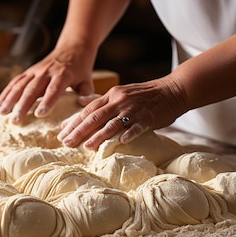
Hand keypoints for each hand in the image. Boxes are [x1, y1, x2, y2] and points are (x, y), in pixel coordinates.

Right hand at [0, 45, 96, 123]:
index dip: (47, 101)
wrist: (72, 48)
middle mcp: (47, 71)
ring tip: (1, 113)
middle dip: (22, 105)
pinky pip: (15, 82)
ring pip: (20, 85)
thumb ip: (86, 94)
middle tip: (16, 121)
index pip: (54, 89)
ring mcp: (35, 70)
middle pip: (32, 89)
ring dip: (9, 99)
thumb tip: (83, 105)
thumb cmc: (81, 69)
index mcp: (63, 75)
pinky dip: (5, 93)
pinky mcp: (28, 71)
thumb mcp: (87, 81)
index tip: (39, 115)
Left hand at [57, 76, 187, 150]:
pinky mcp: (148, 117)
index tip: (61, 132)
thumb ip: (100, 99)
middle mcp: (120, 101)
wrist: (174, 90)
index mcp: (112, 95)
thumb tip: (79, 102)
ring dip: (99, 135)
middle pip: (95, 117)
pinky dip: (129, 134)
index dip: (74, 121)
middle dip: (79, 130)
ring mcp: (134, 109)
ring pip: (113, 123)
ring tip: (86, 146)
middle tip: (66, 142)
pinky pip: (137, 127)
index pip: (88, 109)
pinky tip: (120, 142)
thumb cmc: (145, 94)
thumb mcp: (120, 92)